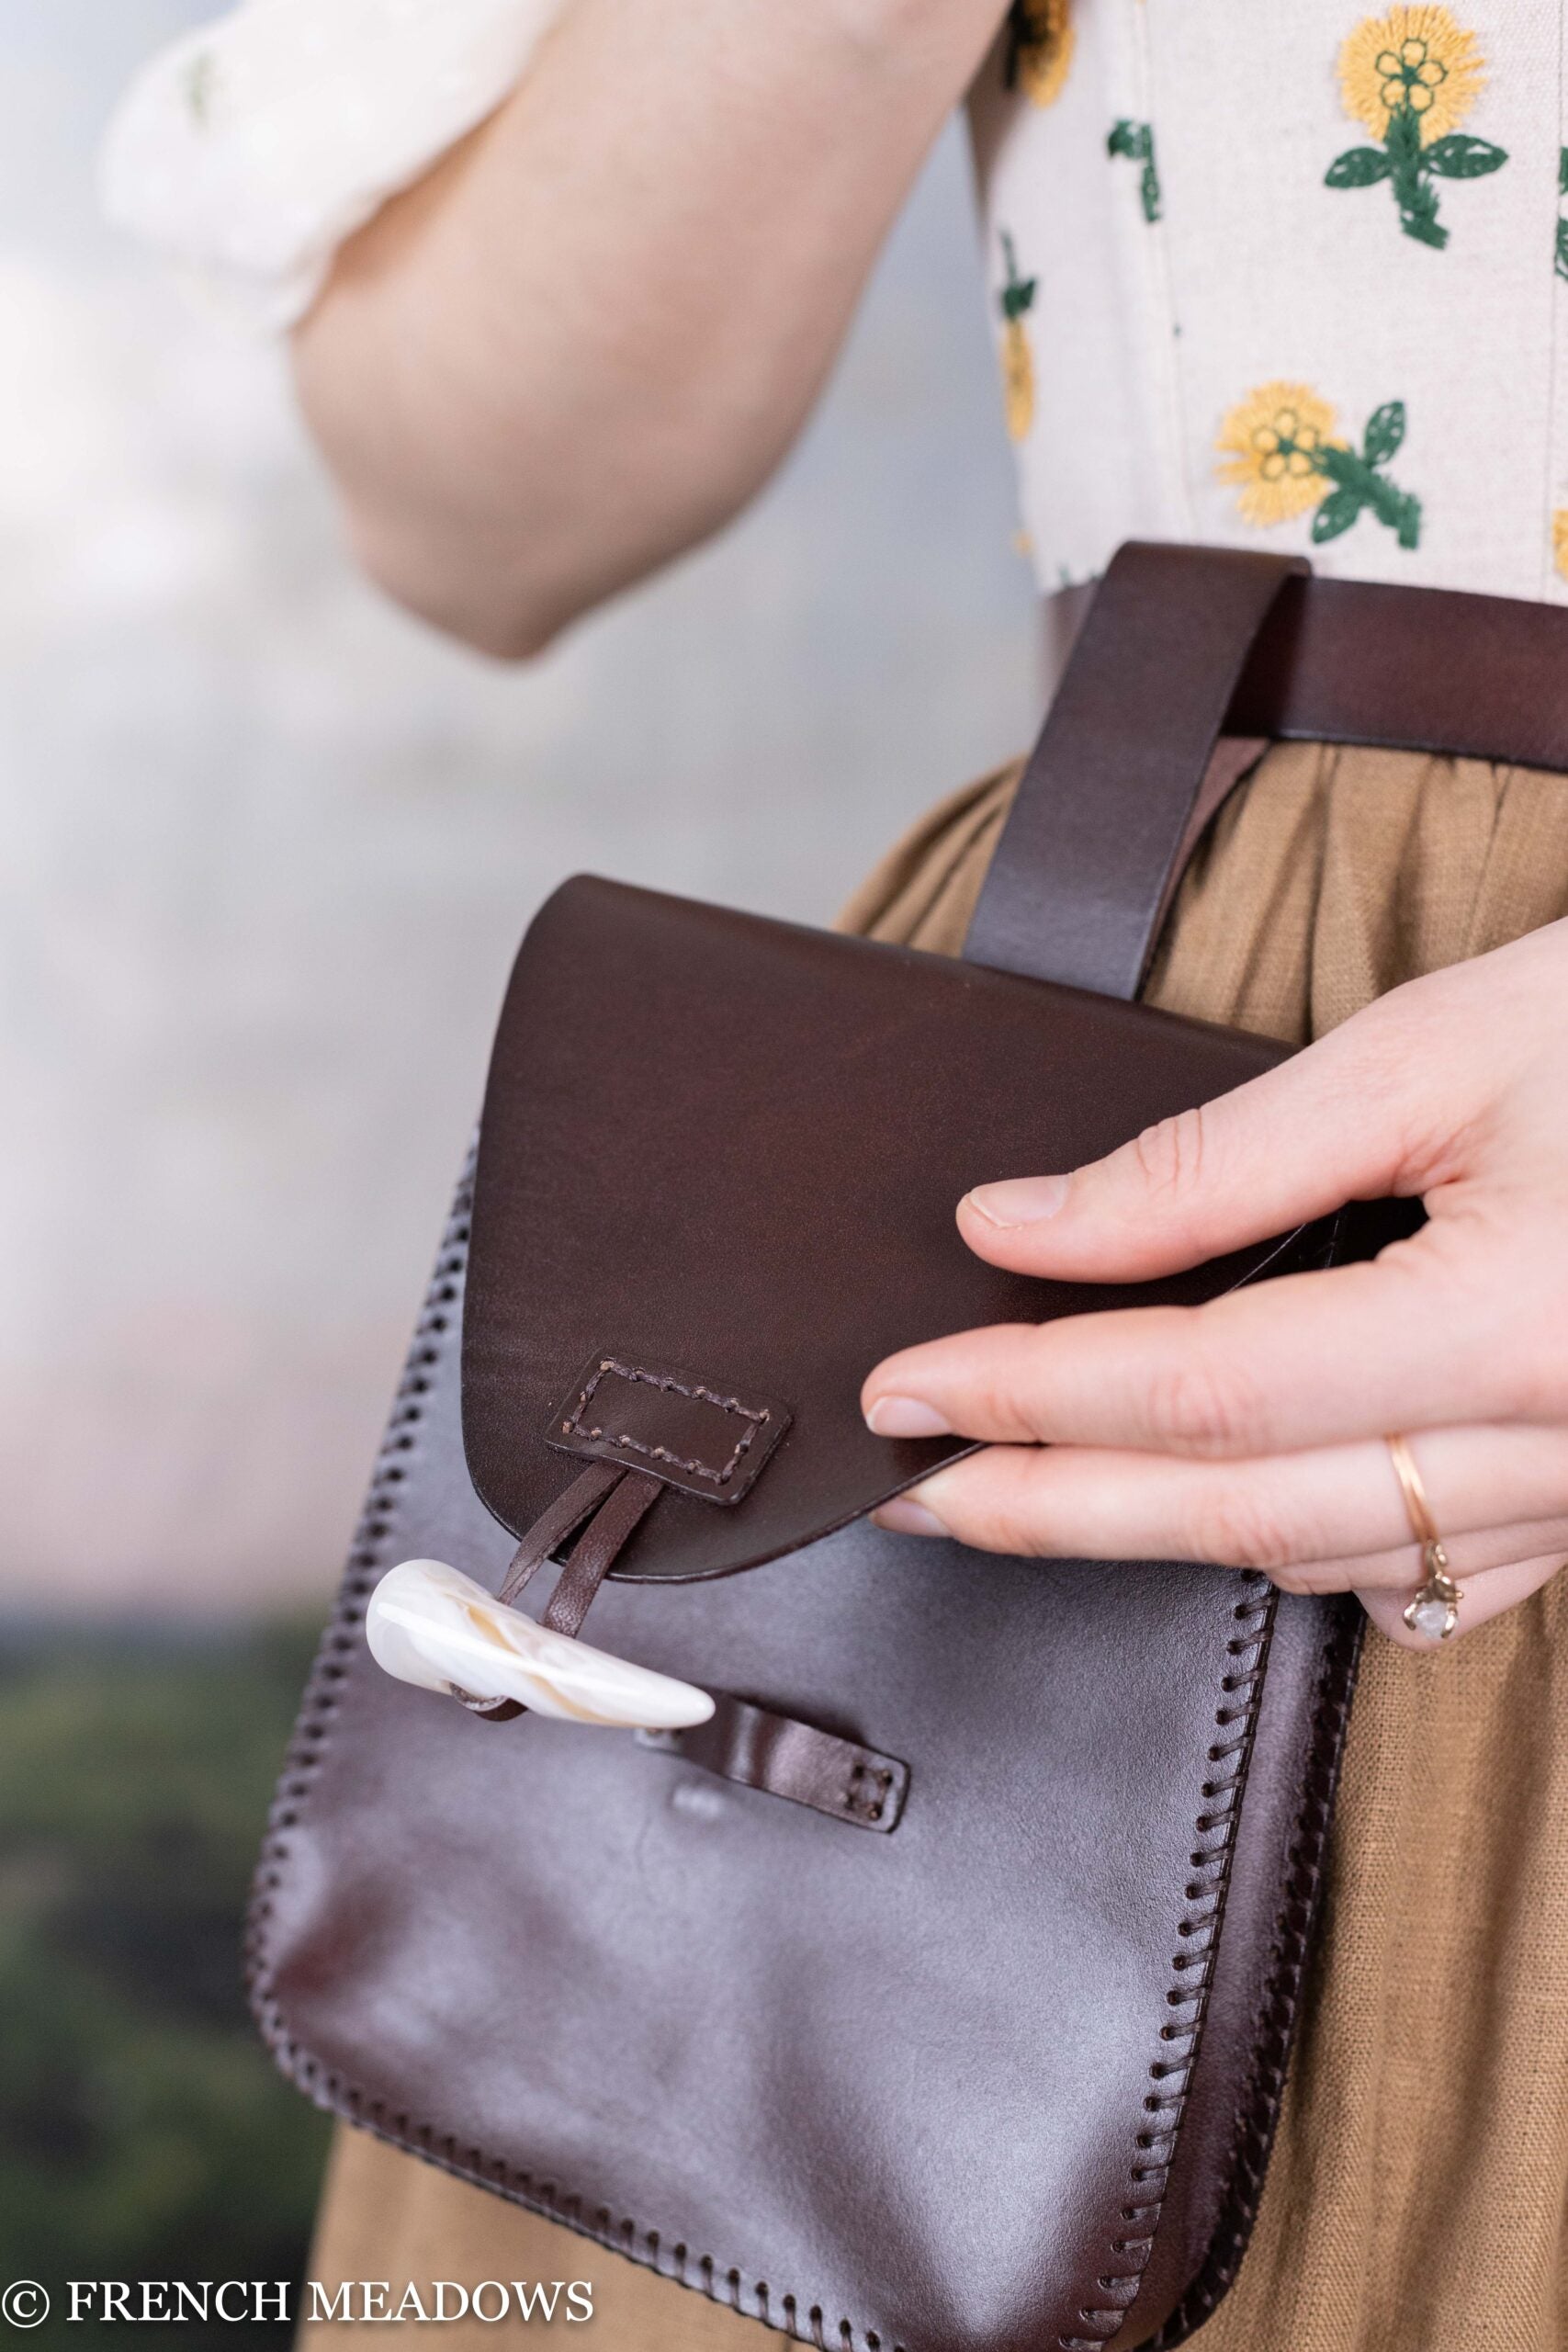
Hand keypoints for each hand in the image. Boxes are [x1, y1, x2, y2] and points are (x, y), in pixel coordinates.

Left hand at [861, 921, 1567, 1646]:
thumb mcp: (1440, 1048)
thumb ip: (1220, 1160)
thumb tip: (1023, 1226)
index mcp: (1526, 1326)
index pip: (1210, 1392)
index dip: (1033, 1393)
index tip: (904, 1387)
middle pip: (1244, 1512)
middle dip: (1050, 1505)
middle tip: (907, 1487)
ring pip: (1330, 1559)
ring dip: (1163, 1528)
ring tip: (1029, 1485)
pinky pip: (1435, 1575)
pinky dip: (1306, 1547)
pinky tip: (1230, 1506)